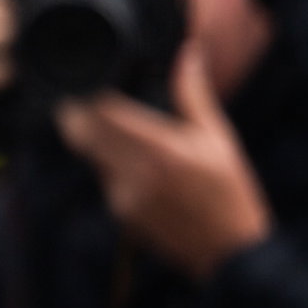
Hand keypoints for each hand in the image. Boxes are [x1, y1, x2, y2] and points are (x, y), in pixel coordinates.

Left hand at [56, 42, 269, 279]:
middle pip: (82, 134)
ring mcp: (124, 196)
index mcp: (162, 149)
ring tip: (118, 132)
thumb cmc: (231, 193)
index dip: (88, 95)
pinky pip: (105, 180)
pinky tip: (137, 167)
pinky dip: (112, 168)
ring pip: (91, 157)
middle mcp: (136, 173)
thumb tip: (190, 53)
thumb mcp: (219, 139)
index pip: (102, 113)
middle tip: (82, 100)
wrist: (230, 254)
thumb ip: (193, 94)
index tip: (86, 82)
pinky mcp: (120, 214)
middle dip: (77, 115)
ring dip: (95, 143)